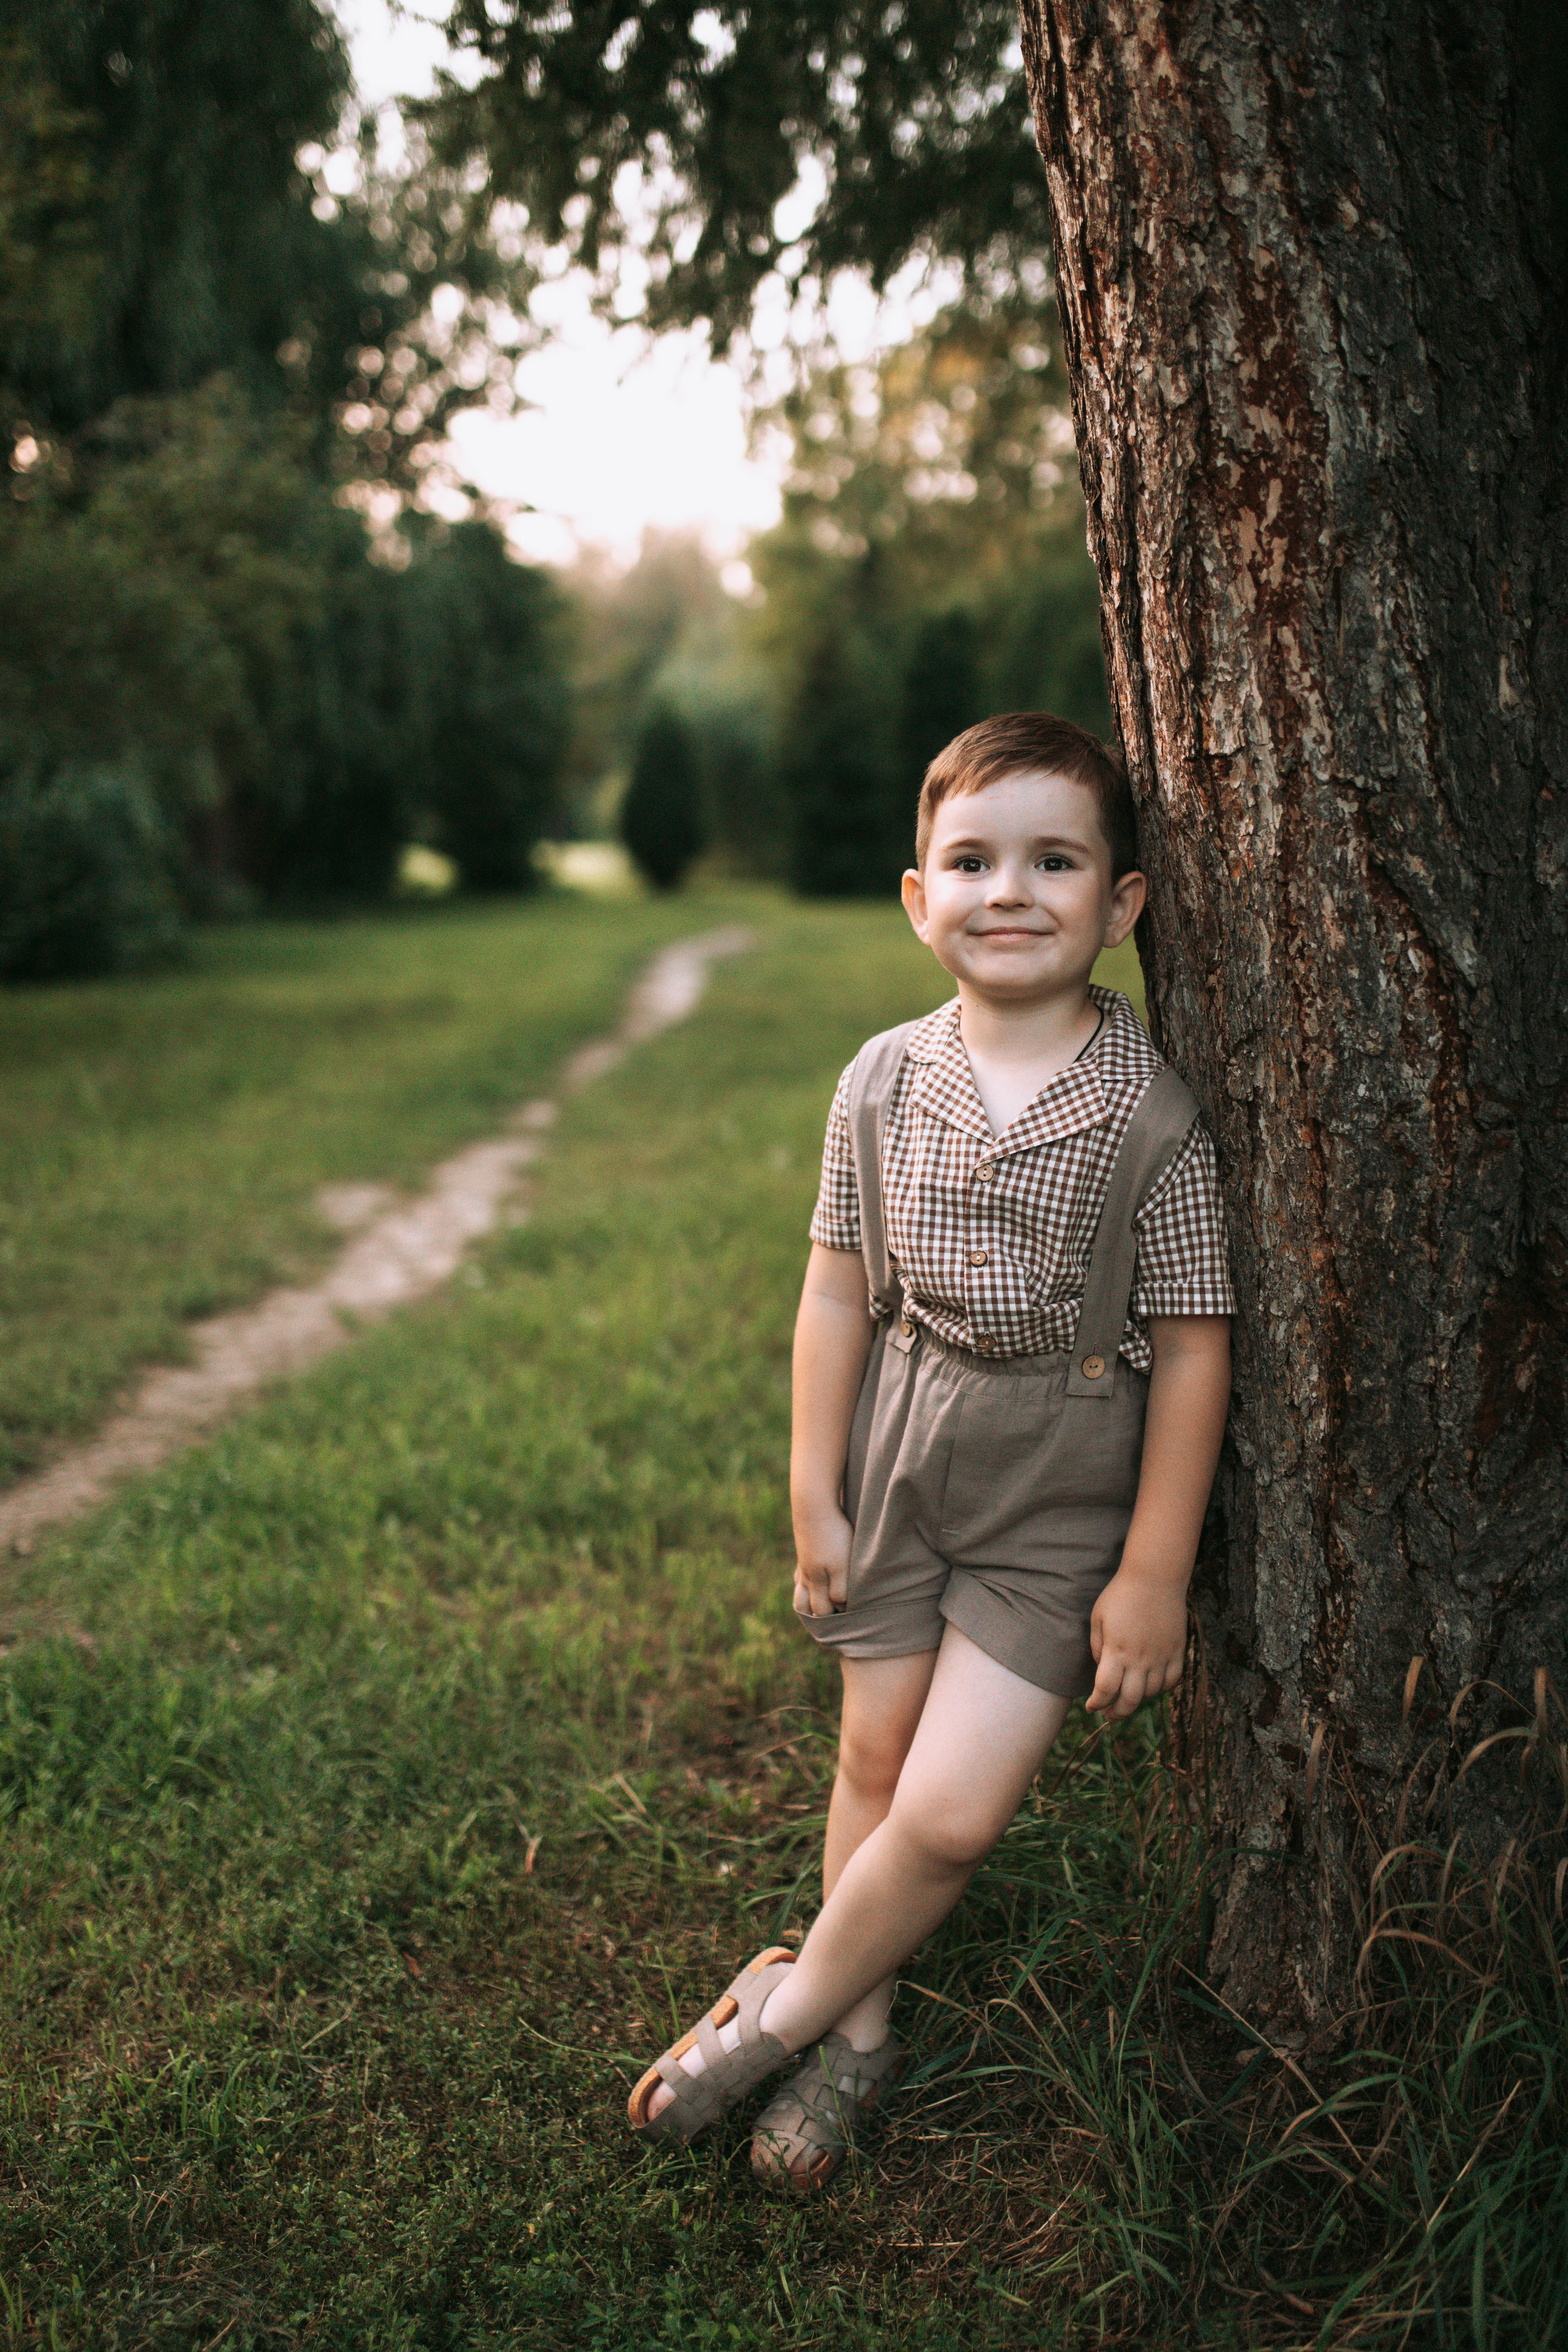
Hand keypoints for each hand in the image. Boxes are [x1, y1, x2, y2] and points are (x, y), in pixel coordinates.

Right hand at [793, 1503, 851, 1617]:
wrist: (813, 1505)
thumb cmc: (834, 1537)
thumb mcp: (842, 1566)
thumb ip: (841, 1590)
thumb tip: (839, 1607)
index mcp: (816, 1582)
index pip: (821, 1612)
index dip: (834, 1619)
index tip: (848, 1619)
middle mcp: (806, 1575)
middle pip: (804, 1605)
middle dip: (816, 1616)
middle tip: (831, 1619)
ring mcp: (802, 1562)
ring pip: (800, 1589)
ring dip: (807, 1600)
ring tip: (819, 1605)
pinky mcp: (803, 1548)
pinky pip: (800, 1572)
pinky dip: (804, 1582)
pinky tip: (813, 1578)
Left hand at [1086, 1566, 1187, 1718]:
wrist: (1155, 1577)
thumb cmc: (1121, 1594)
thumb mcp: (1098, 1617)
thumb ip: (1098, 1646)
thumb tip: (1101, 1668)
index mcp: (1117, 1651)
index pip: (1105, 1690)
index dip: (1096, 1703)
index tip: (1091, 1706)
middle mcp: (1141, 1659)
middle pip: (1130, 1700)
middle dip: (1116, 1713)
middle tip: (1109, 1714)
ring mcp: (1162, 1656)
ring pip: (1152, 1693)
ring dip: (1138, 1700)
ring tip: (1128, 1697)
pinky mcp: (1177, 1651)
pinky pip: (1173, 1680)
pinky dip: (1162, 1689)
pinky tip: (1152, 1686)